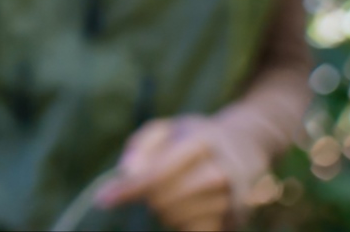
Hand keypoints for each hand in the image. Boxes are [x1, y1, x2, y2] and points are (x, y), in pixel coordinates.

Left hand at [99, 117, 234, 230]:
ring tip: (182, 188)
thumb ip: (141, 145)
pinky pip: (190, 231)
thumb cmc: (197, 138)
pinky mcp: (233, 220)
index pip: (156, 174)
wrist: (245, 148)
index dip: (127, 189)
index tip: (104, 199)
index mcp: (201, 142)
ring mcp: (229, 199)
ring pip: (173, 217)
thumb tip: (125, 172)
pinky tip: (191, 206)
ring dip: (166, 207)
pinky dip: (182, 222)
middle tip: (159, 180)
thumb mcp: (169, 128)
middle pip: (161, 199)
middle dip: (149, 193)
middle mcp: (218, 172)